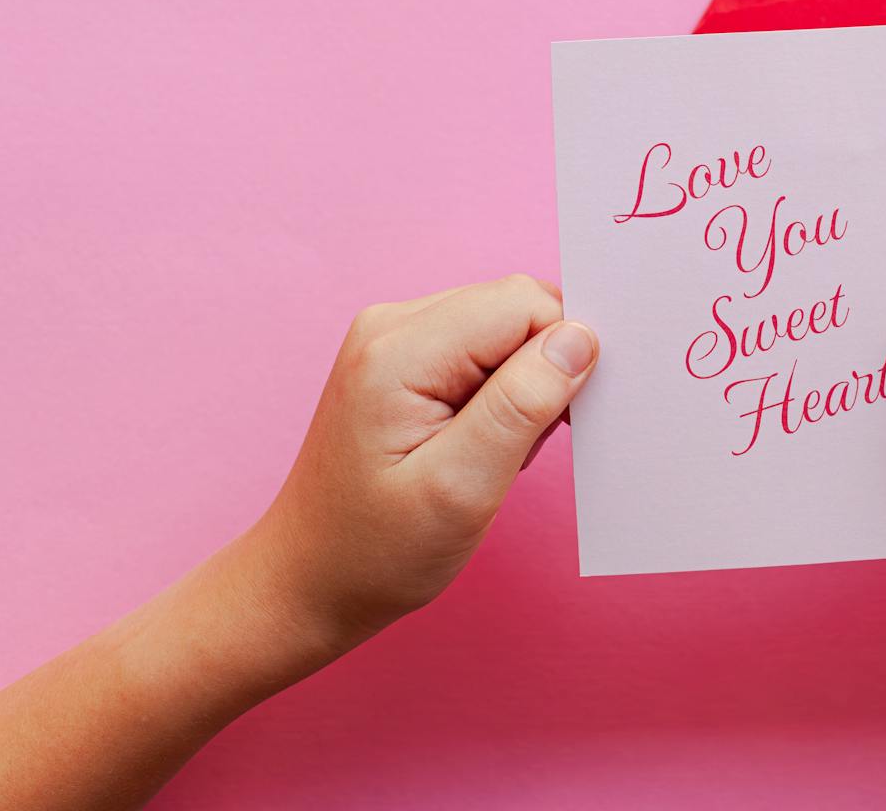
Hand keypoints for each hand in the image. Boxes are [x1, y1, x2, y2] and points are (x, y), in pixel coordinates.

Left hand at [246, 274, 599, 651]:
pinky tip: (477, 444)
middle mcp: (391, 326)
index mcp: (399, 351)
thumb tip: (579, 337)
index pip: (523, 303)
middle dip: (541, 373)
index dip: (559, 356)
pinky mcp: (403, 360)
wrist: (307, 582)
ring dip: (523, 388)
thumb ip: (522, 406)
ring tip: (488, 454)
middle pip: (516, 308)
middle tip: (512, 449)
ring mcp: (392, 340)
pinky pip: (483, 350)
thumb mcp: (461, 489)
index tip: (549, 426)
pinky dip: (501, 395)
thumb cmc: (375, 551)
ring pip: (505, 328)